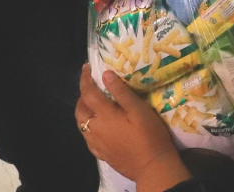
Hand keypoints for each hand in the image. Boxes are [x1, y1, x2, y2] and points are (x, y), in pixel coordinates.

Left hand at [76, 65, 191, 187]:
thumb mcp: (139, 110)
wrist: (152, 166)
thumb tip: (105, 74)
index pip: (88, 93)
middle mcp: (95, 129)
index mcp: (104, 115)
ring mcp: (97, 144)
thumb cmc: (149, 135)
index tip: (86, 67)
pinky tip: (97, 127)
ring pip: (82, 124)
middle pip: (80, 110)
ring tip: (92, 104)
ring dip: (84, 112)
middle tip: (90, 86)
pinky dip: (88, 127)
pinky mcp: (102, 154)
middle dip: (82, 96)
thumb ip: (122, 92)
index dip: (85, 79)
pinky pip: (88, 138)